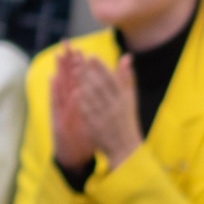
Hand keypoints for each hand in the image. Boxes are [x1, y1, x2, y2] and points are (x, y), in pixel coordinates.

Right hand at [51, 48, 94, 171]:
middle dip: (66, 61)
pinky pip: (56, 103)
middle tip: (66, 44)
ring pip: (60, 87)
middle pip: (66, 79)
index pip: (78, 80)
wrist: (73, 157)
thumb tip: (102, 90)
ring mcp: (62, 110)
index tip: (78, 47)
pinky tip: (53, 79)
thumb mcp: (92, 118)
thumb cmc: (83, 137)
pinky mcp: (57, 118)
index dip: (77, 64)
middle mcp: (68, 104)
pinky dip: (54, 90)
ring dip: (59, 71)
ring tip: (59, 55)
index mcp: (78, 102)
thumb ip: (96, 103)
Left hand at [75, 54, 142, 168]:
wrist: (125, 147)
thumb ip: (126, 77)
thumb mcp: (130, 98)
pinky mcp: (96, 126)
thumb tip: (126, 56)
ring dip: (83, 83)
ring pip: (93, 97)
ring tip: (73, 70)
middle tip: (77, 59)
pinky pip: (87, 112)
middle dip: (89, 72)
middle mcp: (115, 107)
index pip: (112, 80)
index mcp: (124, 99)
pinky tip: (73, 91)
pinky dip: (80, 101)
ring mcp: (105, 117)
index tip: (91, 56)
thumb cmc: (126, 119)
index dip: (101, 67)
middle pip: (101, 86)